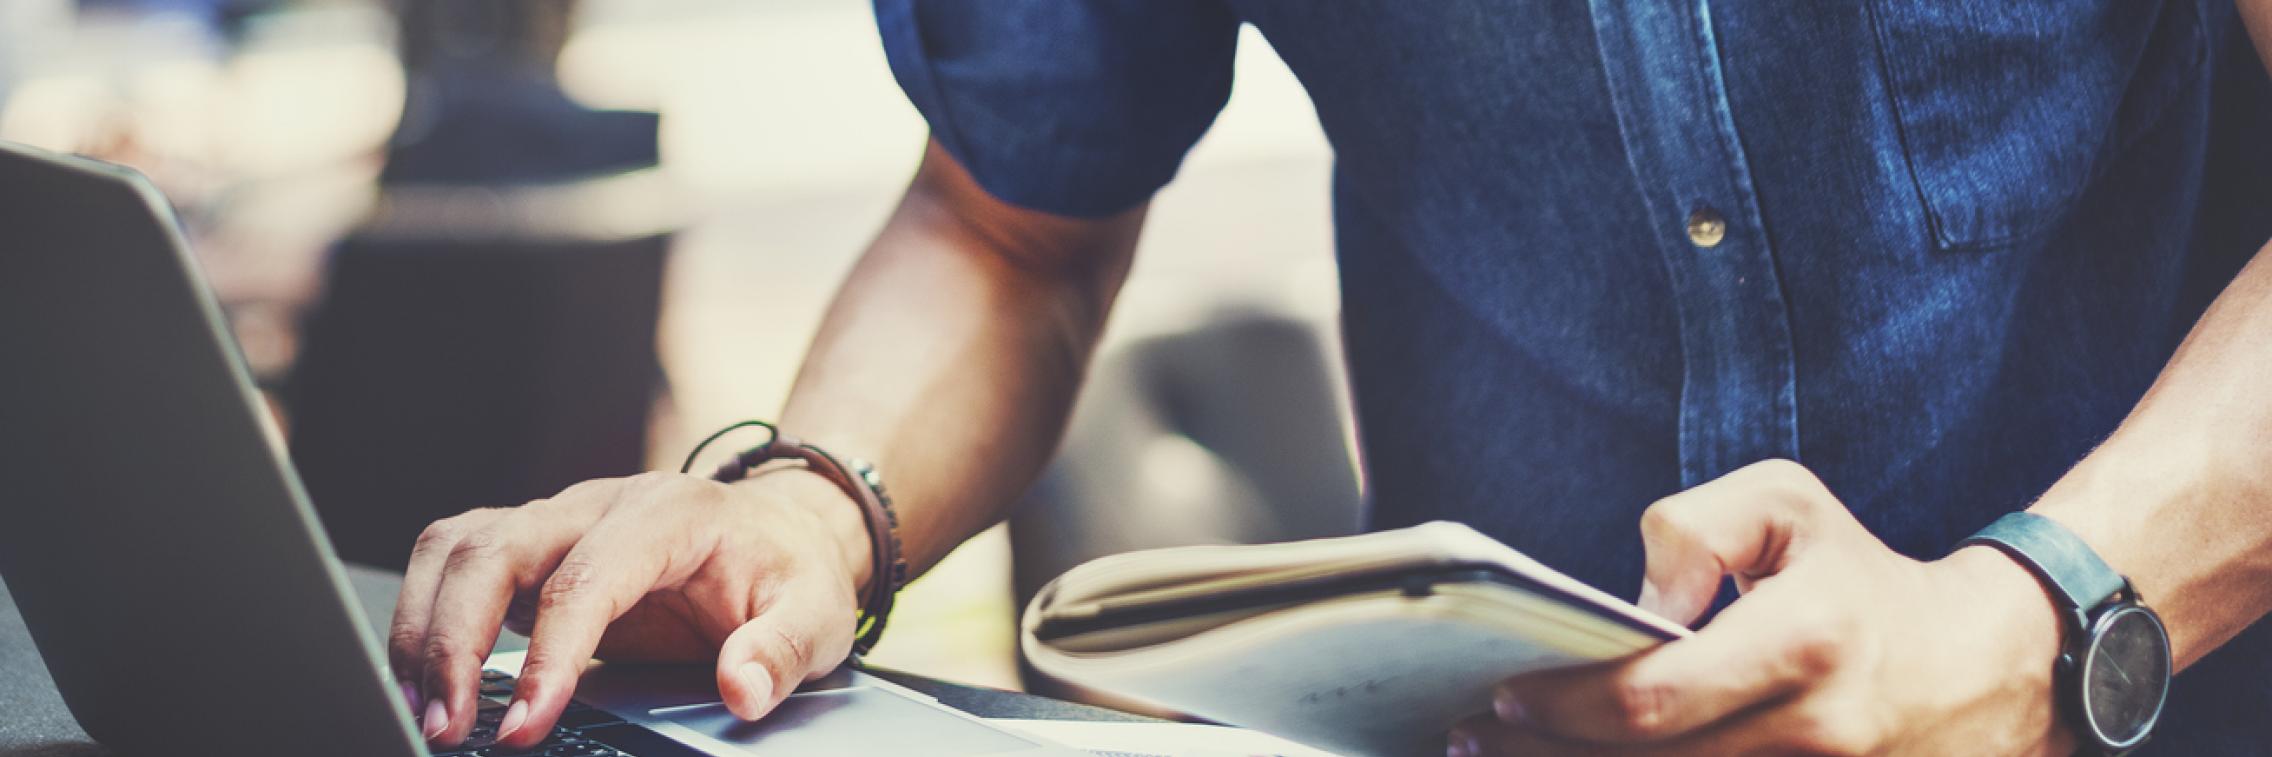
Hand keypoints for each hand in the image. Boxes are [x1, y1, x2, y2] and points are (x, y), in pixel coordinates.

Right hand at [387, 469, 871, 749]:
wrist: (780, 531)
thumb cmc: (789, 570)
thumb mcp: (816, 612)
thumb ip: (782, 650)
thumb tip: (743, 690)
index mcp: (669, 514)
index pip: (587, 578)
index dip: (550, 653)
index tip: (527, 722)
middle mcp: (599, 504)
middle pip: (496, 548)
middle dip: (455, 637)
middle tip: (449, 724)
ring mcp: (558, 520)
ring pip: (458, 546)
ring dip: (425, 626)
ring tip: (425, 709)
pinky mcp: (534, 546)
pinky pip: (457, 561)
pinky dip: (427, 614)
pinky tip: (426, 677)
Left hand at [1450, 460, 2071, 755]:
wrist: (1987, 667)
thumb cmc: (1860, 576)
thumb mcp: (1785, 505)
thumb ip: (1692, 534)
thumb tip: (1631, 614)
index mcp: (1805, 642)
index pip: (1655, 700)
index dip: (1568, 707)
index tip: (1505, 696)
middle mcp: (1818, 732)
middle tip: (1473, 740)